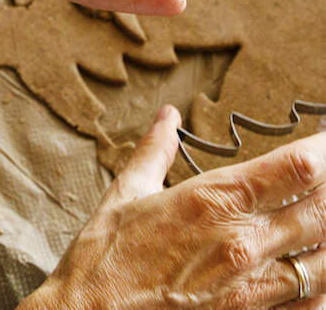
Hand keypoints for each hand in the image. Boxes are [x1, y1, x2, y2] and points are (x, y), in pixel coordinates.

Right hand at [19, 109, 325, 309]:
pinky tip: (320, 272)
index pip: (295, 168)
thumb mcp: (126, 193)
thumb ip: (155, 151)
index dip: (325, 150)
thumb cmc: (104, 259)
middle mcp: (242, 243)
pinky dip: (324, 287)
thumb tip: (167, 117)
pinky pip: (311, 307)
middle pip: (322, 210)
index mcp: (212, 200)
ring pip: (325, 261)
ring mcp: (253, 290)